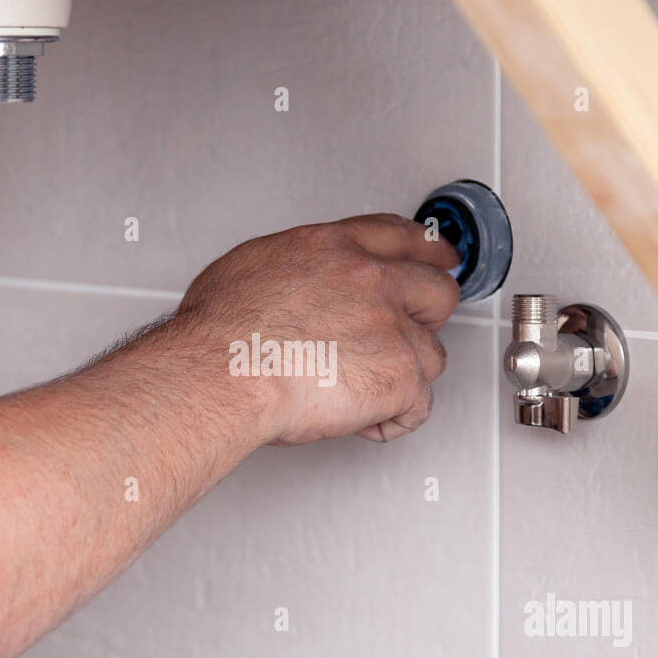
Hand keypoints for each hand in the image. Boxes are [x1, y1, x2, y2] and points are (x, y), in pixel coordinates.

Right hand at [175, 212, 461, 444]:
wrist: (222, 373)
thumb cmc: (220, 332)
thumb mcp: (251, 266)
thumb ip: (296, 268)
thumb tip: (297, 283)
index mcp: (335, 249)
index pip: (401, 237)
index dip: (428, 252)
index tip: (438, 259)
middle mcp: (371, 280)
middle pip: (437, 291)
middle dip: (426, 318)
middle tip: (404, 339)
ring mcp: (391, 329)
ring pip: (431, 355)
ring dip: (404, 377)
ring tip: (363, 391)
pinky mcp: (399, 377)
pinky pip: (419, 406)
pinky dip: (394, 420)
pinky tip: (364, 421)